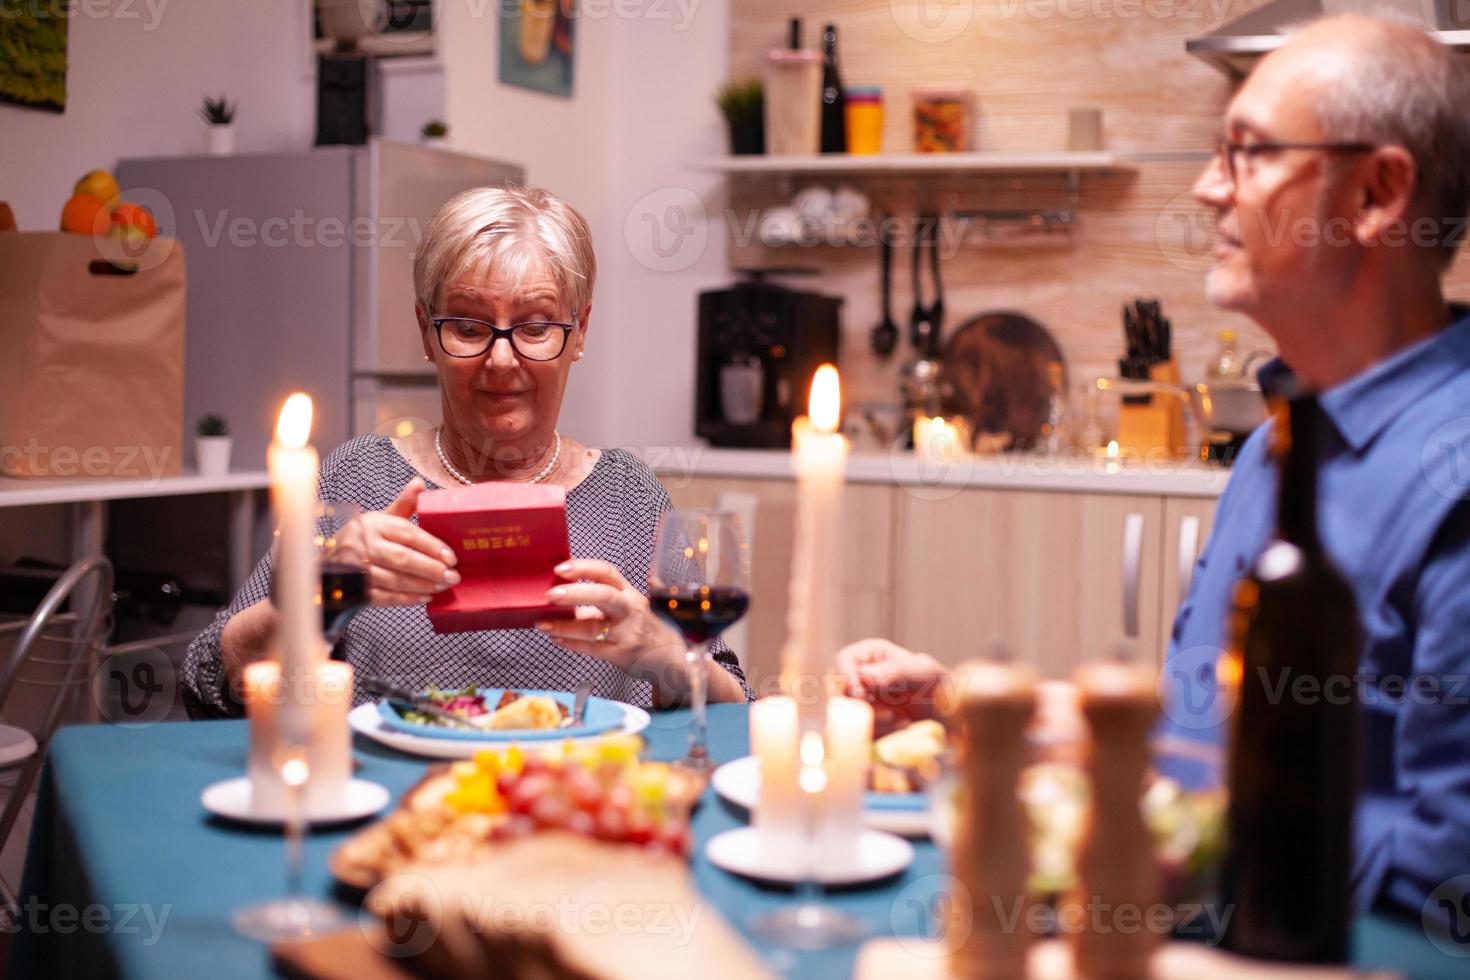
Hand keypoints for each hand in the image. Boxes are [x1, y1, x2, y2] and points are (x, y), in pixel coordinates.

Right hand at [334, 478, 459, 606]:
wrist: (329, 561)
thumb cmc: (363, 537)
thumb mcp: (381, 518)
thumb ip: (403, 504)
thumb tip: (420, 484)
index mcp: (374, 525)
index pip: (408, 534)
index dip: (432, 546)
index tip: (452, 557)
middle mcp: (364, 545)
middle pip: (403, 559)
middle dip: (431, 569)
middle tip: (452, 576)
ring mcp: (358, 570)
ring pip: (395, 580)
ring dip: (422, 585)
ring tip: (442, 586)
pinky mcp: (355, 590)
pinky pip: (384, 597)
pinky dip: (406, 599)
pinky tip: (424, 597)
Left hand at [535, 559, 683, 683]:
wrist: (667, 655)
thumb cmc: (640, 626)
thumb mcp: (626, 605)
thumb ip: (598, 600)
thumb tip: (561, 596)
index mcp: (628, 592)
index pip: (606, 572)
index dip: (583, 568)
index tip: (560, 568)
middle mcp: (629, 609)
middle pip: (603, 596)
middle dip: (575, 593)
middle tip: (550, 594)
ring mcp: (626, 633)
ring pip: (592, 627)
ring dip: (563, 625)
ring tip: (543, 624)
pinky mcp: (621, 654)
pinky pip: (591, 648)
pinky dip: (570, 643)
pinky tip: (557, 638)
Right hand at [835, 637, 949, 732]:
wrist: (956, 721)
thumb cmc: (944, 688)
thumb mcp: (926, 673)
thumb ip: (896, 672)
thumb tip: (863, 677)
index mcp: (872, 656)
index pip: (844, 660)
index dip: (846, 677)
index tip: (862, 694)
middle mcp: (863, 679)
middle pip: (839, 691)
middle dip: (862, 707)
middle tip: (889, 715)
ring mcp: (863, 705)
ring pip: (847, 717)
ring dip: (875, 724)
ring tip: (903, 722)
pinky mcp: (867, 728)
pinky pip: (859, 735)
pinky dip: (880, 736)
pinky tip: (902, 730)